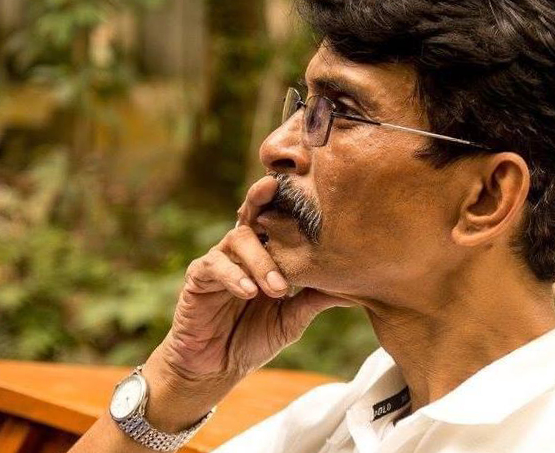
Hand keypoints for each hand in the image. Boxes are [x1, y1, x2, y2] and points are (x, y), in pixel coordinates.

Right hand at [154, 175, 353, 389]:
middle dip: (263, 196)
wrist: (217, 368)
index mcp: (267, 253)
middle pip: (253, 212)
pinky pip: (215, 265)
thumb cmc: (254, 338)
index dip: (290, 202)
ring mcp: (220, 260)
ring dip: (261, 261)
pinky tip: (249, 291)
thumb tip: (357, 289)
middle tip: (274, 186)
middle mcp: (244, 250)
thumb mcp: (292, 318)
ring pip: (239, 238)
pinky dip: (234, 276)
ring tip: (277, 288)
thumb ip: (315, 299)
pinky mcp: (198, 276)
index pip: (279, 219)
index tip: (310, 190)